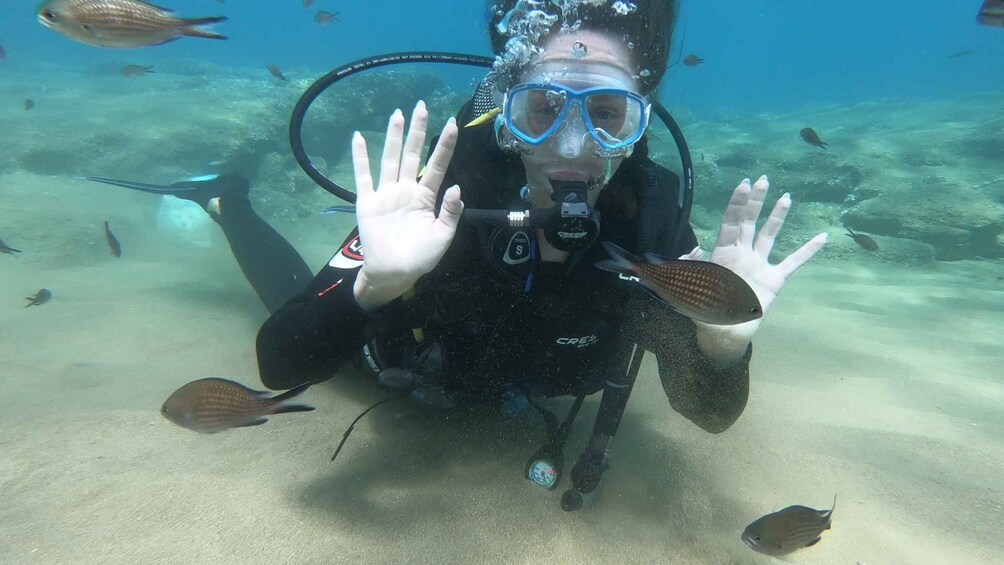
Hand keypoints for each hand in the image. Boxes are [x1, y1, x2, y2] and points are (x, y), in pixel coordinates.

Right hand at [351, 101, 463, 310]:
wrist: (393, 273)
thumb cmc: (420, 258)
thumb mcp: (443, 237)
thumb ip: (450, 212)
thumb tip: (456, 186)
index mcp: (426, 197)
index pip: (437, 165)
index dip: (444, 145)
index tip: (452, 124)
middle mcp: (406, 189)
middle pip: (413, 154)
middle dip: (418, 131)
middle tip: (422, 106)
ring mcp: (386, 193)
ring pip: (390, 158)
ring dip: (393, 136)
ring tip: (397, 114)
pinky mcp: (367, 201)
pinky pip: (363, 175)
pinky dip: (360, 157)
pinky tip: (358, 138)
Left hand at [692, 176, 826, 362]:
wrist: (725, 332)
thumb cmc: (706, 309)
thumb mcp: (691, 287)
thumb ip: (689, 269)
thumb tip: (692, 250)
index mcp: (722, 253)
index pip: (730, 223)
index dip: (736, 204)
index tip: (744, 185)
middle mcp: (742, 254)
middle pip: (749, 222)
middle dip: (755, 202)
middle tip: (763, 180)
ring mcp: (759, 265)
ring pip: (770, 236)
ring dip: (777, 217)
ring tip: (785, 197)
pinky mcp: (775, 279)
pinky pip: (794, 262)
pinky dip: (808, 250)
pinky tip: (822, 237)